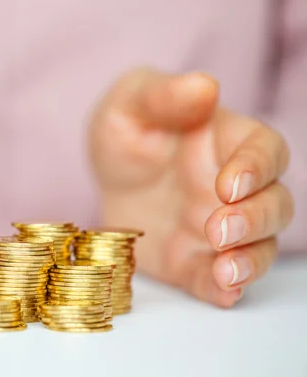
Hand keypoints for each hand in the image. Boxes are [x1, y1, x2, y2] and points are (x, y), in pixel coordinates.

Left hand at [89, 68, 293, 306]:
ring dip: (251, 260)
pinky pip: (221, 281)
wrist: (105, 178)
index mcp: (227, 142)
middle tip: (217, 228)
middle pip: (273, 204)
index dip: (256, 168)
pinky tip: (221, 292)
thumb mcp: (130, 104)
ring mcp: (218, 228)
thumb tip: (205, 86)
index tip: (230, 184)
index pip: (265, 150)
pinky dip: (227, 290)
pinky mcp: (196, 262)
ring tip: (226, 270)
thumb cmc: (127, 130)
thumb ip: (162, 95)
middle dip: (255, 219)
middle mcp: (234, 189)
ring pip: (260, 246)